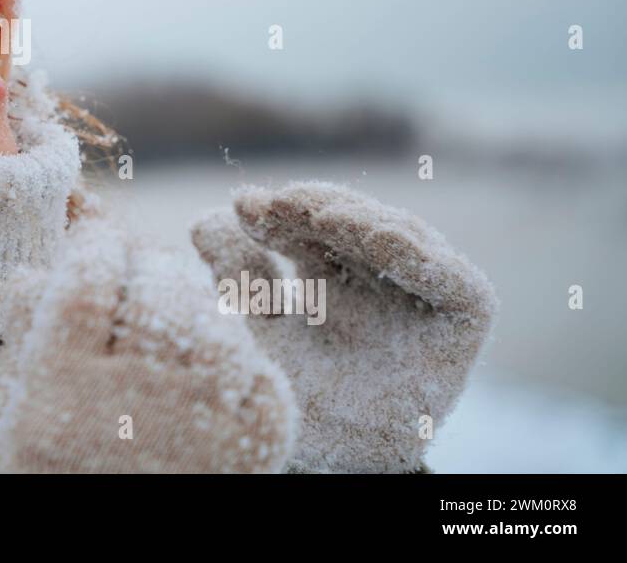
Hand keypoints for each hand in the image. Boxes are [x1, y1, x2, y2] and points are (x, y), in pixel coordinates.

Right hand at [0, 214, 296, 472]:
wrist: (99, 560)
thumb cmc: (41, 479)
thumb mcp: (3, 421)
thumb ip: (24, 344)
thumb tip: (41, 269)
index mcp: (59, 386)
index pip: (89, 280)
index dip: (97, 245)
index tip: (97, 241)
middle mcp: (131, 403)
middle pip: (158, 295)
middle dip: (149, 266)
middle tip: (141, 269)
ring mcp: (197, 429)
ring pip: (214, 330)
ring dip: (198, 310)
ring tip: (177, 317)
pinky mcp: (245, 456)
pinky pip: (263, 382)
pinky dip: (246, 364)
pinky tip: (217, 369)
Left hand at [192, 181, 497, 471]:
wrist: (328, 464)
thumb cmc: (289, 405)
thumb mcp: (254, 334)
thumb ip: (237, 278)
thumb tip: (203, 220)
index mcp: (332, 288)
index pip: (312, 233)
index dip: (283, 213)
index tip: (245, 204)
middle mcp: (380, 291)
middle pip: (357, 228)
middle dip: (317, 209)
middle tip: (277, 202)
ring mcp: (424, 308)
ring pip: (406, 240)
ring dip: (363, 220)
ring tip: (320, 216)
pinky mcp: (463, 331)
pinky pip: (459, 287)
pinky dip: (424, 258)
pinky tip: (376, 237)